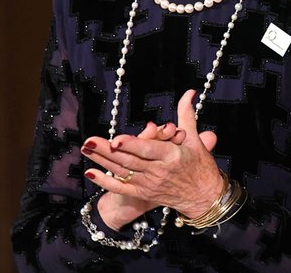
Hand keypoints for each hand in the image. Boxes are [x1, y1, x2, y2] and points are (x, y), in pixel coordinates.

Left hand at [82, 90, 223, 222]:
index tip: (116, 140)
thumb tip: (189, 92)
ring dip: (102, 161)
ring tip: (86, 149)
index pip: (148, 150)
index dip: (132, 145)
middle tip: (90, 140)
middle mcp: (158, 171)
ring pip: (122, 172)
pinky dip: (105, 182)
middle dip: (108, 151)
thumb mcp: (195, 140)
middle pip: (129, 160)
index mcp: (172, 156)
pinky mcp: (143, 193)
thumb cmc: (200, 166)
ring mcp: (149, 184)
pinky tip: (91, 172)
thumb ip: (186, 115)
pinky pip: (121, 188)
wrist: (204, 197)